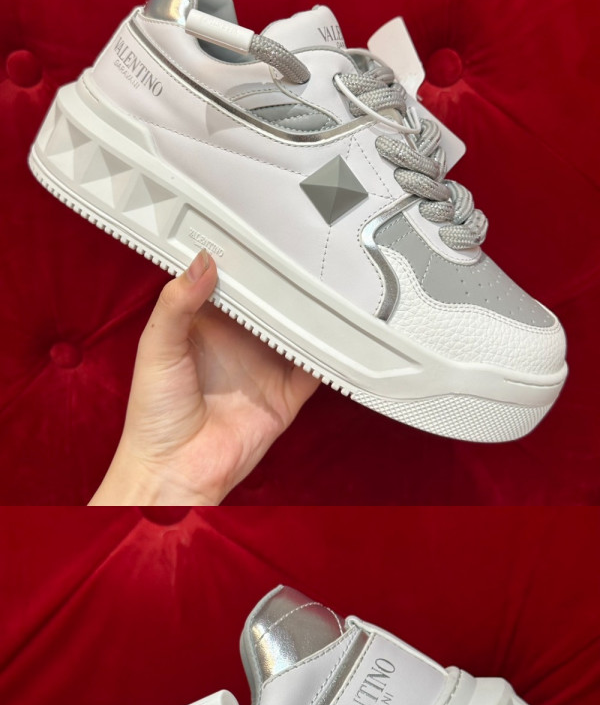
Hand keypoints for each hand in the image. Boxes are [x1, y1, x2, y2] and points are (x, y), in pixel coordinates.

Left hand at [91, 251, 315, 506]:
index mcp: (203, 325)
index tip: (254, 234)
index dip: (239, 260)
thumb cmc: (154, 415)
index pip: (227, 282)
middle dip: (283, 279)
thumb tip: (202, 263)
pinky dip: (331, 350)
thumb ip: (177, 303)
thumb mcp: (156, 347)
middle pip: (269, 301)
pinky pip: (316, 366)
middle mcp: (237, 342)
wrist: (175, 471)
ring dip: (310, 310)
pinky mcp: (286, 393)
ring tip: (326, 280)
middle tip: (300, 248)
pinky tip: (341, 330)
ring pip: (296, 327)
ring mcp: (264, 366)